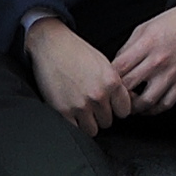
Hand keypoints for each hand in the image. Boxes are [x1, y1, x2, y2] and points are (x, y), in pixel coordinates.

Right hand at [26, 15, 130, 134]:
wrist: (51, 45)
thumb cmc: (76, 52)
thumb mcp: (104, 64)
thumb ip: (115, 85)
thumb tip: (123, 103)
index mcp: (111, 81)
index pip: (124, 111)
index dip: (116, 109)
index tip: (110, 105)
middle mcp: (98, 94)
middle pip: (108, 122)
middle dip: (100, 115)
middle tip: (90, 103)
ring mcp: (81, 105)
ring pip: (93, 130)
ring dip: (88, 122)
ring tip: (81, 107)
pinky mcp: (64, 111)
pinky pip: (76, 130)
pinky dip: (74, 123)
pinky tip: (71, 110)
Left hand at [110, 0, 175, 114]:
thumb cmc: (170, 23)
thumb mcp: (143, 29)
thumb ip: (128, 49)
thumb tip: (115, 69)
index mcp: (146, 44)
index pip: (119, 68)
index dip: (109, 78)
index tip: (106, 82)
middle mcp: (158, 61)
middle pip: (129, 86)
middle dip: (118, 94)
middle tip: (114, 95)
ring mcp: (172, 73)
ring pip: (146, 102)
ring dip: (134, 107)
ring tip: (130, 104)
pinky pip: (166, 104)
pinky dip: (154, 110)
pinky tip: (147, 106)